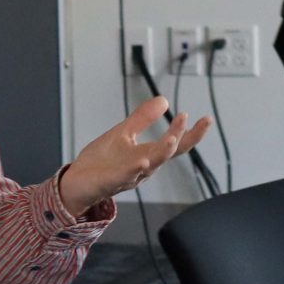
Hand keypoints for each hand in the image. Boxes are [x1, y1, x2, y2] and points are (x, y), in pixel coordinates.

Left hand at [58, 97, 211, 208]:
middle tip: (186, 120)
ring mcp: (129, 175)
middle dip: (181, 138)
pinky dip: (135, 168)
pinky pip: (126, 175)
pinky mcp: (112, 181)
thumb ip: (143, 119)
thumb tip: (163, 100)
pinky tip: (143, 160)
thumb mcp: (123, 133)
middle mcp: (144, 166)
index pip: (176, 144)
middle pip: (168, 153)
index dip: (192, 133)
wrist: (77, 183)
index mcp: (148, 154)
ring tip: (172, 138)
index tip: (206, 119)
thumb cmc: (101, 162)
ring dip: (162, 152)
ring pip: (151, 165)